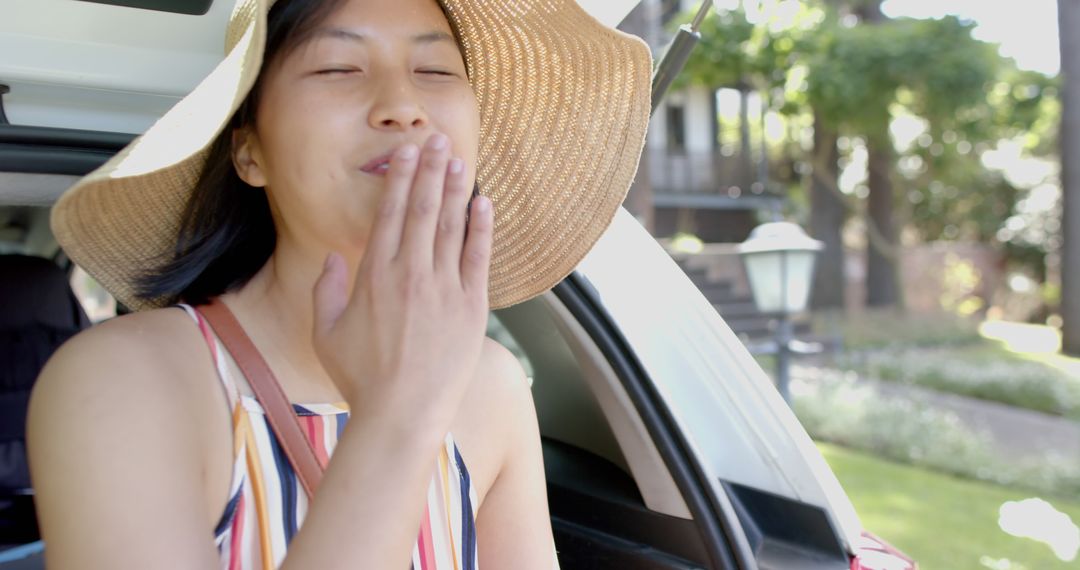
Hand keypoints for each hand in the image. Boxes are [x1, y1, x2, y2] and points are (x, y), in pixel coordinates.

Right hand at [311, 132, 492, 435]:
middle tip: (438, 139)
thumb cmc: (360, 378)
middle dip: (430, 170)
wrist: (401, 415)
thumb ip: (326, 290)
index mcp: (374, 275)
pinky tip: (483, 203)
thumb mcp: (327, 333)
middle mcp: (410, 274)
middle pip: (422, 209)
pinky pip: (478, 258)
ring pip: (451, 226)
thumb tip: (333, 256)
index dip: (400, 178)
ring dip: (455, 189)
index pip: (389, 213)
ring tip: (460, 159)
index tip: (406, 153)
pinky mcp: (471, 308)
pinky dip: (482, 228)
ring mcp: (444, 289)